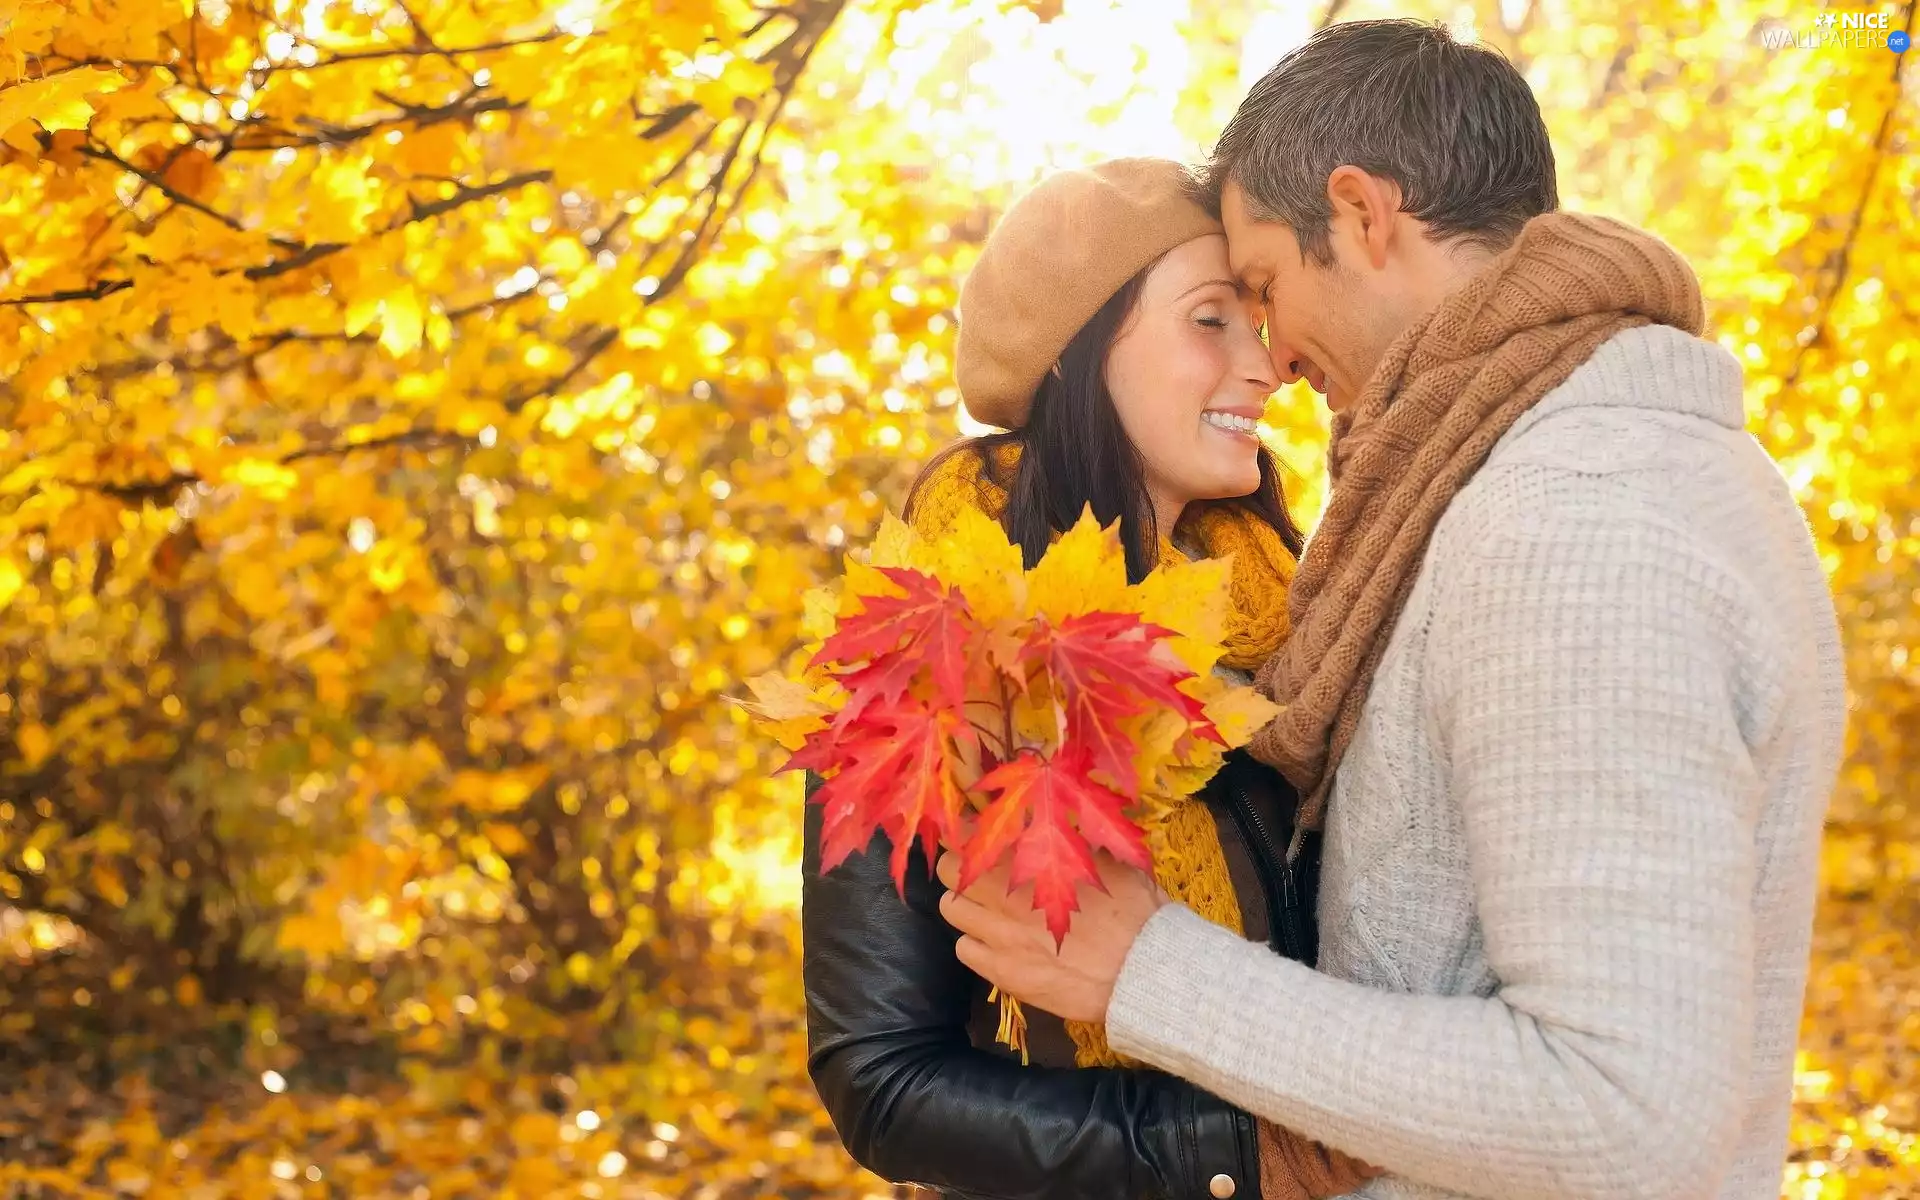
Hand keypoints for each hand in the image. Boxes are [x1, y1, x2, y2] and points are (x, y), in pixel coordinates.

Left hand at [935, 850, 1168, 1023]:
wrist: (1145, 970)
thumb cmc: (1138, 911)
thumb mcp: (1113, 859)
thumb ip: (1079, 840)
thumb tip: (1062, 821)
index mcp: (1034, 859)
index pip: (977, 833)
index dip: (973, 833)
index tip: (981, 836)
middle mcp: (1007, 893)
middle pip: (950, 869)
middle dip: (960, 866)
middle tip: (976, 871)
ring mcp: (1001, 934)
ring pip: (951, 909)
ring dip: (964, 904)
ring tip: (984, 909)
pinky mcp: (1003, 971)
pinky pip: (963, 950)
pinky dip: (974, 944)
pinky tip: (996, 944)